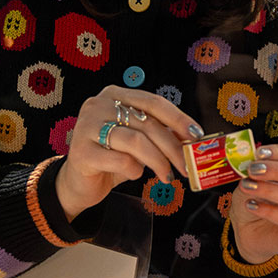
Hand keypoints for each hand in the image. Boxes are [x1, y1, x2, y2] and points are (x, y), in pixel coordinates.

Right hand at [57, 85, 196, 220]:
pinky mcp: (81, 152)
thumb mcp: (139, 141)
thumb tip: (193, 136)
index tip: (197, 135)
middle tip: (187, 165)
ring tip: (167, 175)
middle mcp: (98, 105)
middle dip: (173, 147)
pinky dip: (134, 170)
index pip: (153, 102)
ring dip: (158, 161)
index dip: (178, 118)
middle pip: (147, 124)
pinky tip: (134, 174)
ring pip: (136, 141)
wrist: (79, 183)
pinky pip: (121, 160)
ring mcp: (86, 127)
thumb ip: (160, 132)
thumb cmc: (113, 158)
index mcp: (114, 95)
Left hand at [228, 141, 277, 263]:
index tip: (260, 153)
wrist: (249, 231)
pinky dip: (269, 211)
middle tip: (254, 170)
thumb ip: (257, 167)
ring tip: (248, 187)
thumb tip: (254, 159)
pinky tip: (251, 205)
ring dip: (270, 190)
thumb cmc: (257, 199)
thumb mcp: (254, 178)